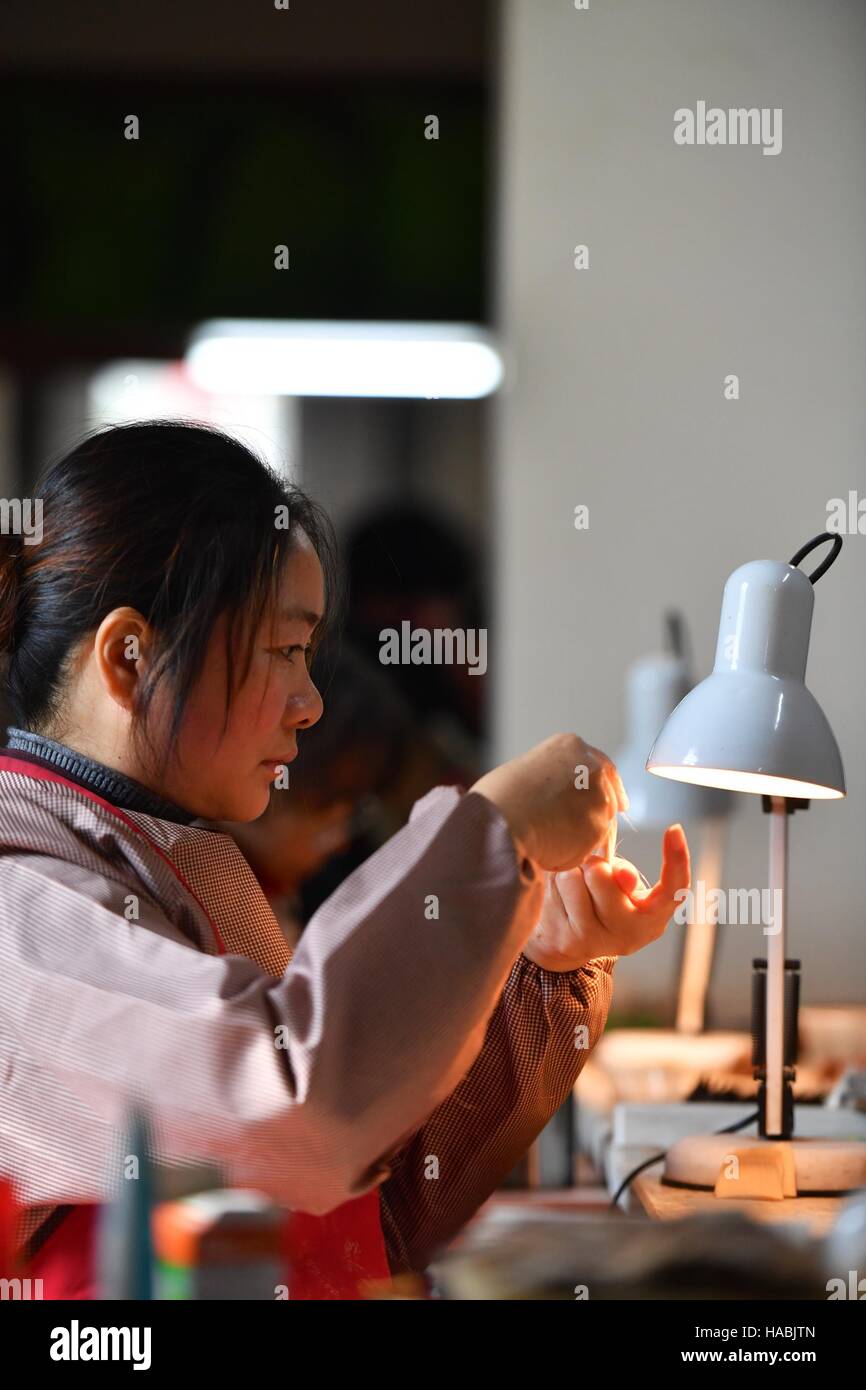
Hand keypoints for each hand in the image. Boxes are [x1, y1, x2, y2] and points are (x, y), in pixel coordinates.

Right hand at [469, 733, 627, 871]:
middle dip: (602, 811)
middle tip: (595, 829)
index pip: (601, 765)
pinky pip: (591, 846)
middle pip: (607, 792)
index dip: (608, 786)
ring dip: (586, 835)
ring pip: (601, 821)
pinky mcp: (598, 827)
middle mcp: (591, 767)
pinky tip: (553, 853)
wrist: (499, 821)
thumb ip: (549, 779)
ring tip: (555, 845)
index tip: (618, 802)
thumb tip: (550, 797)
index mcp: (570, 746)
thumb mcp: (525, 771)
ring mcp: (598, 797)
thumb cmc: (498, 799)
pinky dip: (576, 853)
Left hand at [522, 824, 689, 970]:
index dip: (678, 859)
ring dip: (571, 873)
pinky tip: (560, 897)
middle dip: (595, 864)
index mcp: (654, 917)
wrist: (565, 944)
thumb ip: (625, 875)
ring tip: (575, 887)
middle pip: (607, 877)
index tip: (674, 829)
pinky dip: (554, 883)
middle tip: (593, 873)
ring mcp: (600, 940)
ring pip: (575, 879)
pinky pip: (557, 889)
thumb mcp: (620, 885)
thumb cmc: (600, 901)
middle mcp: (632, 934)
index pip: (675, 888)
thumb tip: (622, 876)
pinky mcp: (571, 940)